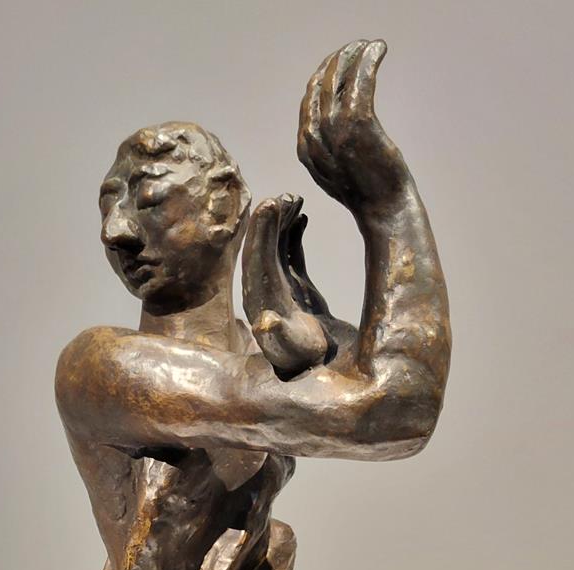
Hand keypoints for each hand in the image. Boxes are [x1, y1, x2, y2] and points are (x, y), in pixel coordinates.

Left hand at [242, 192, 334, 377]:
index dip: (260, 231)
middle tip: (284, 195)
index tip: (269, 204)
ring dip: (281, 222)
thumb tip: (264, 321)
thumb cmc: (303, 361)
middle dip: (269, 220)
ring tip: (295, 197)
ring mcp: (279, 287)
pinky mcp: (295, 288)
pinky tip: (302, 215)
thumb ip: (279, 335)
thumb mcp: (292, 350)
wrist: (318, 370)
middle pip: (261, 247)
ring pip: (275, 246)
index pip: (255, 258)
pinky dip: (293, 234)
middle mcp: (264, 290)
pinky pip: (290, 254)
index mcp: (260, 299)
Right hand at [298, 40, 404, 222]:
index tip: (339, 63)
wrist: (383, 211)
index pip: (308, 101)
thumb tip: (333, 123)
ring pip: (337, 79)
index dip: (322, 77)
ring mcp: (335, 129)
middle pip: (319, 85)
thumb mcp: (335, 172)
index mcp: (305, 149)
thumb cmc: (366, 194)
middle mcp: (314, 136)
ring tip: (368, 45)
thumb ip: (327, 148)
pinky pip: (360, 80)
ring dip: (353, 55)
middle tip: (355, 48)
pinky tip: (378, 49)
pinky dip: (368, 60)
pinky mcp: (358, 122)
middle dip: (336, 61)